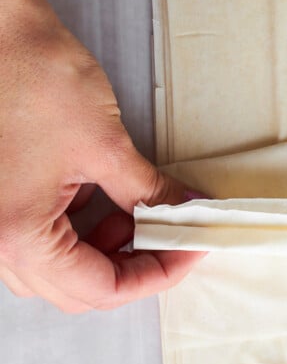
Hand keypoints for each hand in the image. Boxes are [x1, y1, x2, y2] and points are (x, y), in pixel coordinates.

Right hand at [0, 0, 203, 312]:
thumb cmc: (32, 74)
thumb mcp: (104, 144)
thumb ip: (148, 193)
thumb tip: (187, 214)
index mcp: (16, 236)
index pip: (99, 289)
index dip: (157, 274)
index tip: (192, 250)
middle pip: (74, 287)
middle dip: (133, 265)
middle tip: (176, 235)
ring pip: (55, 265)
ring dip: (105, 248)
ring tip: (145, 213)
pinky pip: (37, 235)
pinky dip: (78, 227)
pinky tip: (110, 199)